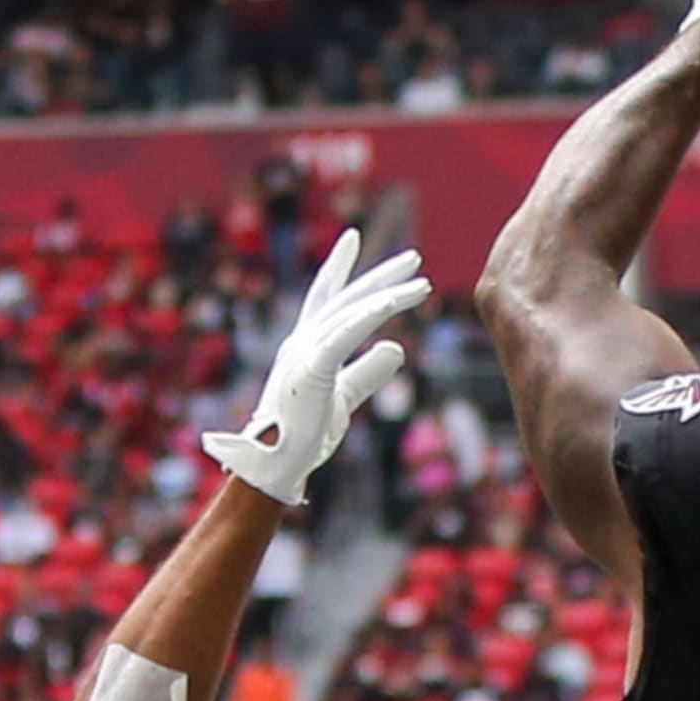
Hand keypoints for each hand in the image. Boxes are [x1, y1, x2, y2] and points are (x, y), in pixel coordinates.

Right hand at [201, 229, 430, 503]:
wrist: (276, 464)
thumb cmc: (305, 433)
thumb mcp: (345, 397)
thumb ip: (368, 372)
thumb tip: (398, 347)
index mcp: (307, 344)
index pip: (324, 293)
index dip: (339, 265)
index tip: (352, 236)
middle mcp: (302, 339)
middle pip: (348, 296)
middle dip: (382, 275)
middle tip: (416, 258)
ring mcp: (303, 351)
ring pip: (352, 311)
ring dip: (388, 295)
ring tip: (422, 285)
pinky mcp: (310, 368)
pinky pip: (344, 336)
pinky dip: (368, 317)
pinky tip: (393, 304)